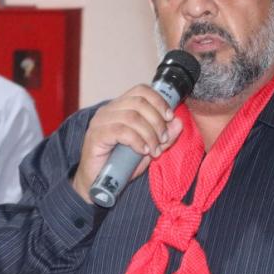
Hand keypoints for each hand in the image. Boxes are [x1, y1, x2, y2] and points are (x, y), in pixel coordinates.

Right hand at [72, 84, 183, 202]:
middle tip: (163, 139)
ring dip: (149, 134)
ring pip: (132, 116)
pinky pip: (121, 131)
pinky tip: (143, 151)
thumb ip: (163, 137)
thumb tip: (178, 123)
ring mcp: (100, 122)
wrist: (97, 184)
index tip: (170, 118)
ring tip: (154, 150)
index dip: (159, 101)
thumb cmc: (120, 165)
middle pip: (139, 102)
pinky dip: (137, 140)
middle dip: (157, 120)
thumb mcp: (148, 149)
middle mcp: (108, 110)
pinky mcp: (95, 136)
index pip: (141, 90)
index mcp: (120, 107)